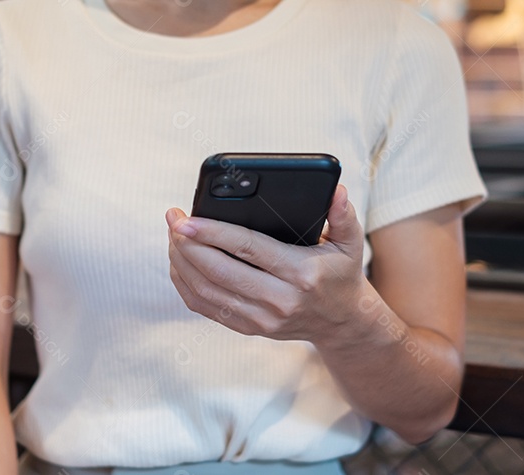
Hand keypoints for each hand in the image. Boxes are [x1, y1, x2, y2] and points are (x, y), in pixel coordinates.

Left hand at [165, 186, 371, 346]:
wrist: (341, 322)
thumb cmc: (340, 274)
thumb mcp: (350, 244)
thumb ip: (344, 215)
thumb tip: (338, 191)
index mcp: (301, 274)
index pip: (248, 249)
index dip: (213, 232)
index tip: (186, 218)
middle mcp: (280, 300)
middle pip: (219, 271)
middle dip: (188, 244)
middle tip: (173, 220)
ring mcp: (262, 319)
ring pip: (207, 291)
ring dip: (182, 263)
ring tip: (173, 236)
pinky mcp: (249, 328)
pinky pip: (207, 308)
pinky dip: (186, 285)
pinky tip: (179, 263)